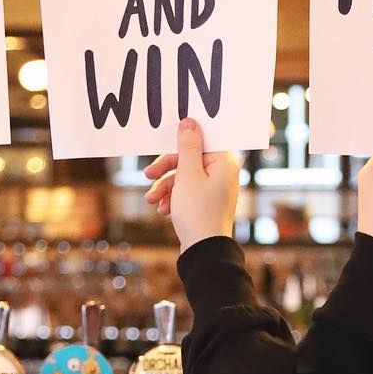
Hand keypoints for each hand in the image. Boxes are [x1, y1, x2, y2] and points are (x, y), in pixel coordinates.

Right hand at [142, 119, 239, 250]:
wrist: (203, 251)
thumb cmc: (198, 212)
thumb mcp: (188, 174)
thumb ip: (187, 146)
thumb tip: (189, 122)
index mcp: (224, 162)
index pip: (202, 139)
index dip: (181, 140)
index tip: (164, 141)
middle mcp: (223, 173)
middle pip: (189, 158)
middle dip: (166, 168)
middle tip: (148, 174)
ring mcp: (215, 189)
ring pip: (184, 177)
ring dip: (165, 186)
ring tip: (151, 201)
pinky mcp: (206, 203)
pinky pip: (186, 192)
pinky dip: (173, 198)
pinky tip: (163, 210)